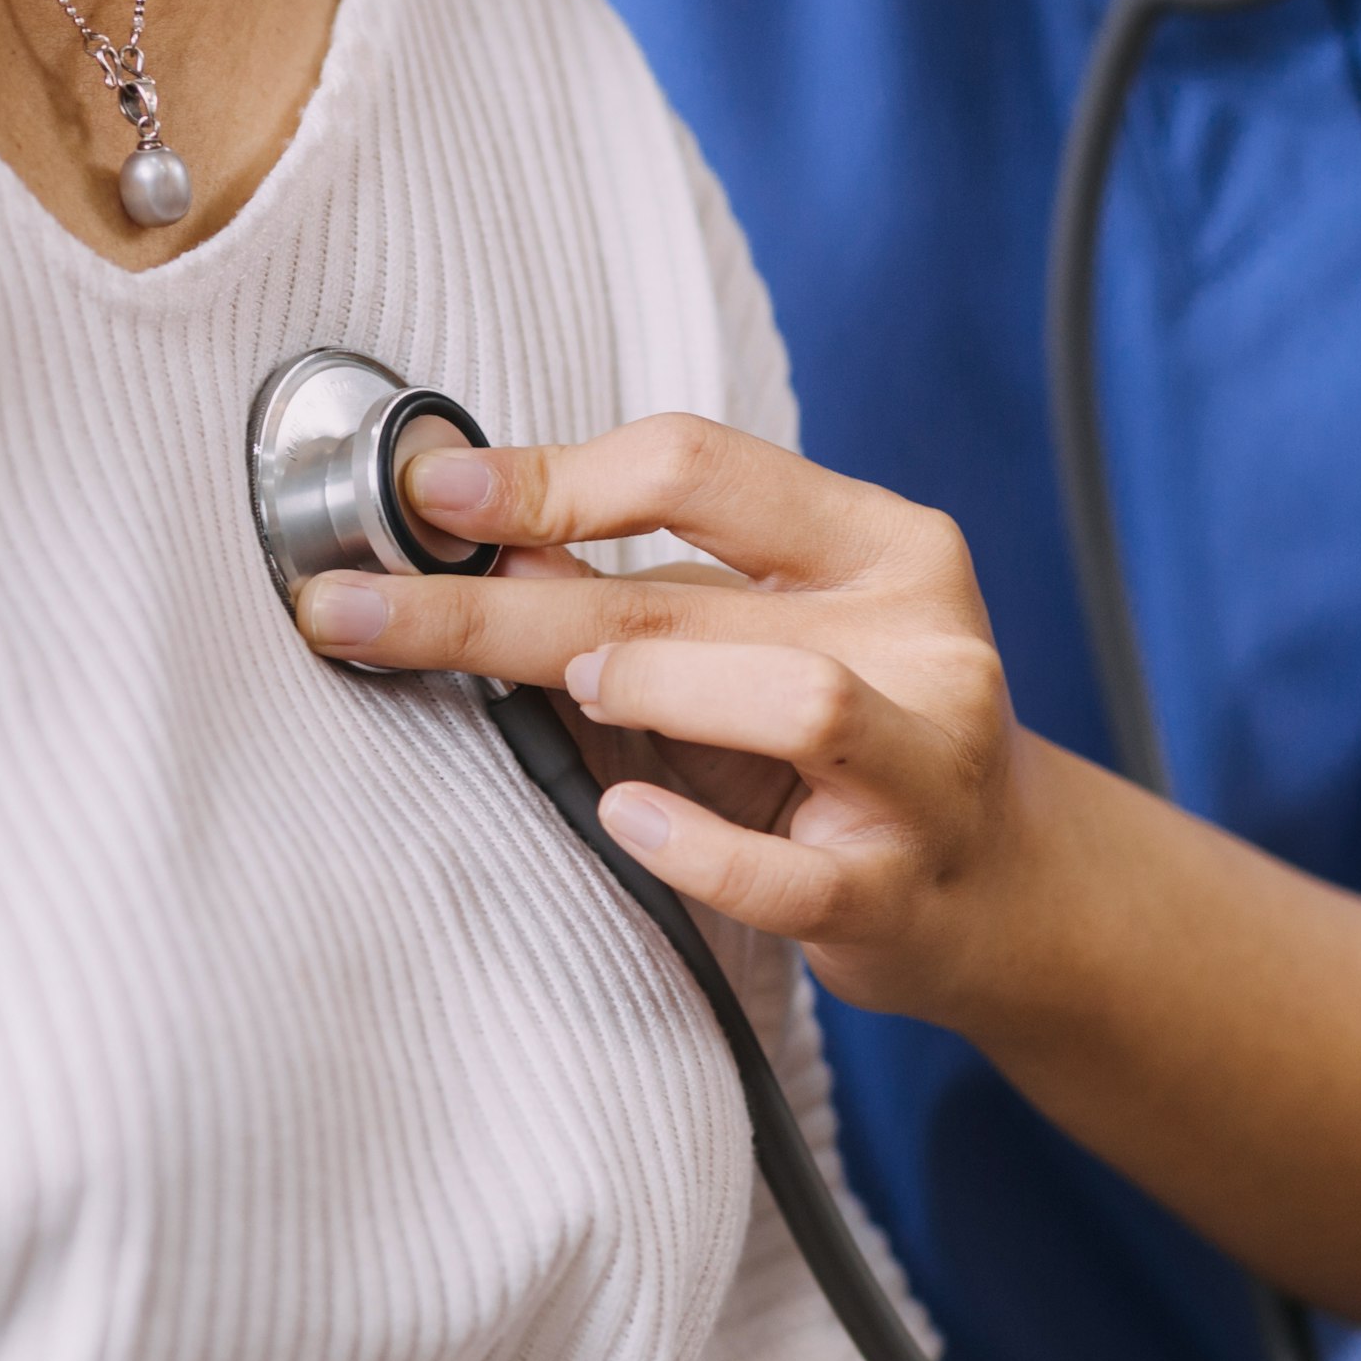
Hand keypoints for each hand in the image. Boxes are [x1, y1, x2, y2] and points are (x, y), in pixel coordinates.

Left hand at [292, 414, 1043, 1021]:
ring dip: (648, 689)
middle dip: (496, 606)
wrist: (1001, 894)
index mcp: (882, 544)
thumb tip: (478, 542)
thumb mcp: (764, 637)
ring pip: (793, 699)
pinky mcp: (893, 891)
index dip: (547, 478)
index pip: (696, 466)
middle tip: (359, 611)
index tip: (428, 496)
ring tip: (569, 695)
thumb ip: (646, 591)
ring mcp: (922, 767)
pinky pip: (777, 870)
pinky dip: (687, 842)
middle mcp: (920, 638)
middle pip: (682, 593)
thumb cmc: (851, 750)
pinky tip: (625, 816)